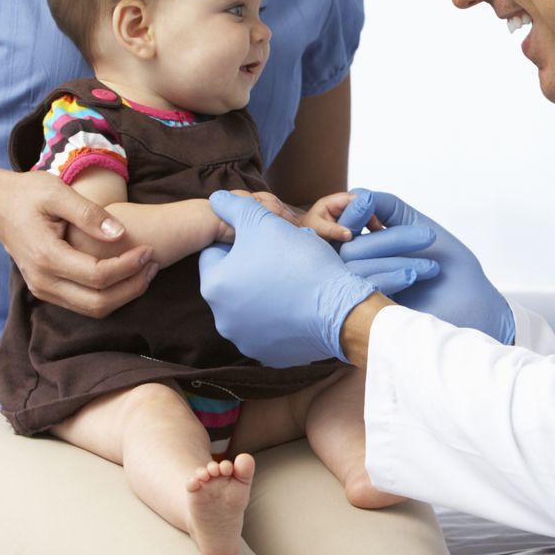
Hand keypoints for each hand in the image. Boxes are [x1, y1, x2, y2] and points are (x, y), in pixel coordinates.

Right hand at [0, 169, 153, 317]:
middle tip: (154, 263)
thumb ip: (89, 214)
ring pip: (93, 309)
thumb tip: (120, 234)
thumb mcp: (57, 192)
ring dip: (124, 294)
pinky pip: (84, 304)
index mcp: (45, 256)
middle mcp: (42, 281)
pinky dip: (110, 295)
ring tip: (146, 269)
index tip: (149, 249)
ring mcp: (42, 290)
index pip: (98, 276)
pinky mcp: (46, 291)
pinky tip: (126, 274)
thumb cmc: (27, 194)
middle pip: (98, 302)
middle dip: (133, 287)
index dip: (129, 266)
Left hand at [198, 190, 381, 363]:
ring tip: (293, 279)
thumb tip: (217, 199)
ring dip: (266, 292)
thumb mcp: (264, 222)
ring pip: (251, 306)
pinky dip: (280, 316)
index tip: (266, 240)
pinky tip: (299, 303)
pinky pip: (270, 328)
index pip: (216, 253)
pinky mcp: (269, 355)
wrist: (340, 307)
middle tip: (282, 257)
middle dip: (253, 267)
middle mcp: (222, 319)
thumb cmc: (299, 262)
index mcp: (214, 287)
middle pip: (234, 281)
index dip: (241, 241)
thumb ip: (234, 208)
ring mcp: (245, 340)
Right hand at [337, 190, 514, 343]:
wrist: (472, 306)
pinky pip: (363, 291)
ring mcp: (360, 296)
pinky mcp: (368, 319)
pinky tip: (413, 277)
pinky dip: (388, 278)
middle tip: (429, 237)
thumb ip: (386, 206)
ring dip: (396, 259)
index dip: (351, 211)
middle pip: (350, 246)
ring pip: (355, 267)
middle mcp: (358, 272)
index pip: (342, 225)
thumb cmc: (450, 266)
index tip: (369, 202)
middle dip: (391, 239)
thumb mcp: (416, 225)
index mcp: (367, 250)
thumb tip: (356, 194)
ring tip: (433, 266)